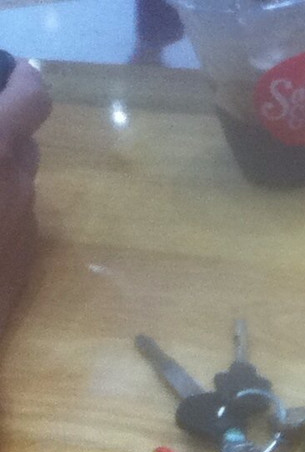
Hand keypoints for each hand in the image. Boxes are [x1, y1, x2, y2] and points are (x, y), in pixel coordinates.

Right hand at [0, 58, 51, 329]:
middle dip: (3, 128)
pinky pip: (17, 217)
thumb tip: (3, 133)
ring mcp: (26, 224)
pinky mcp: (26, 258)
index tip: (19, 70)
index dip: (25, 80)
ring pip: (21, 182)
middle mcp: (19, 183)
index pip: (31, 99)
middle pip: (26, 142)